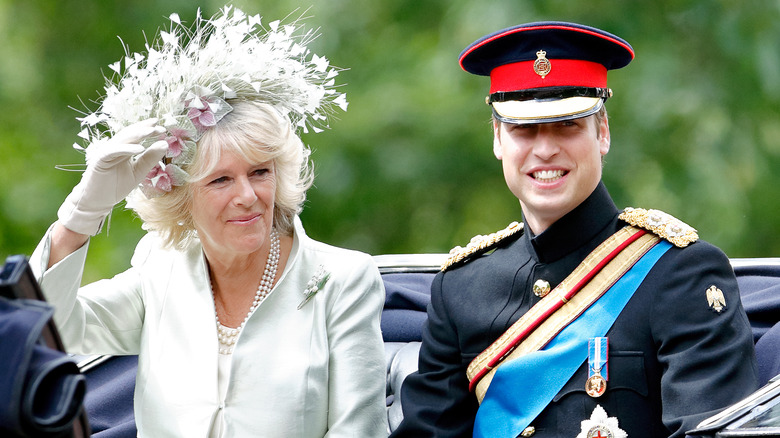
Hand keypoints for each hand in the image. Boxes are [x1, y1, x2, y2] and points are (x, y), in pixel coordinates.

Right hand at [57, 119, 167, 234]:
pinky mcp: (99, 160)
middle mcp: (114, 148)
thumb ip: (150, 159)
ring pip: (122, 139)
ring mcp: (106, 152)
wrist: (97, 202)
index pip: (136, 136)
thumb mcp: (138, 172)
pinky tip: (140, 148)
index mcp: (123, 150)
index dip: (148, 130)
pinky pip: (113, 151)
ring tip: (151, 131)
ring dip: (137, 134)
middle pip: (130, 134)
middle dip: (145, 129)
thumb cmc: (116, 187)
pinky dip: (126, 148)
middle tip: (160, 127)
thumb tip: (165, 144)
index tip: (163, 129)